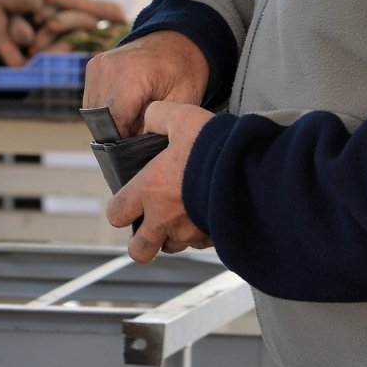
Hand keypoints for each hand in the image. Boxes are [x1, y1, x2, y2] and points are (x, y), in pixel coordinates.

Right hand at [81, 30, 209, 136]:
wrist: (177, 42)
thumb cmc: (184, 71)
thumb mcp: (182, 102)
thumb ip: (157, 125)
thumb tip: (133, 147)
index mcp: (133, 72)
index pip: (115, 120)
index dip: (125, 140)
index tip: (139, 146)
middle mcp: (110, 65)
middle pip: (102, 117)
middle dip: (120, 131)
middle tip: (142, 129)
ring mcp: (99, 64)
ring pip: (93, 111)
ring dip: (112, 120)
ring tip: (136, 114)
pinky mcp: (93, 66)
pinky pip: (92, 100)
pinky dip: (107, 109)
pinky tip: (127, 104)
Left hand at [108, 100, 214, 262]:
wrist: (251, 171)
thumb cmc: (213, 146)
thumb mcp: (183, 118)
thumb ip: (159, 116)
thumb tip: (150, 118)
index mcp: (148, 190)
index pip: (115, 214)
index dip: (119, 208)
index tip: (129, 200)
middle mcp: (164, 218)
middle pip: (139, 250)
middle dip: (141, 242)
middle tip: (150, 225)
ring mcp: (189, 233)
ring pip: (171, 247)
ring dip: (172, 236)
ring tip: (183, 215)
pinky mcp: (212, 239)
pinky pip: (200, 244)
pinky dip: (200, 234)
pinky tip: (208, 213)